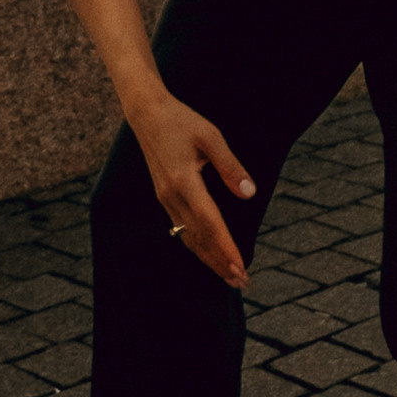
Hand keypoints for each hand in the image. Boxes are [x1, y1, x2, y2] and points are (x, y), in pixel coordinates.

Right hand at [127, 91, 257, 288]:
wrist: (147, 114)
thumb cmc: (181, 121)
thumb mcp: (211, 136)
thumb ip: (230, 166)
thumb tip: (249, 194)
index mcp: (183, 180)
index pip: (209, 222)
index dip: (225, 246)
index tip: (241, 266)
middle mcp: (171, 195)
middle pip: (199, 238)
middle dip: (220, 262)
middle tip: (242, 282)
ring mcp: (165, 198)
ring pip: (189, 237)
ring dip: (210, 258)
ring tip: (231, 276)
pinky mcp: (165, 197)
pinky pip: (182, 229)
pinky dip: (198, 245)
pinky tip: (210, 254)